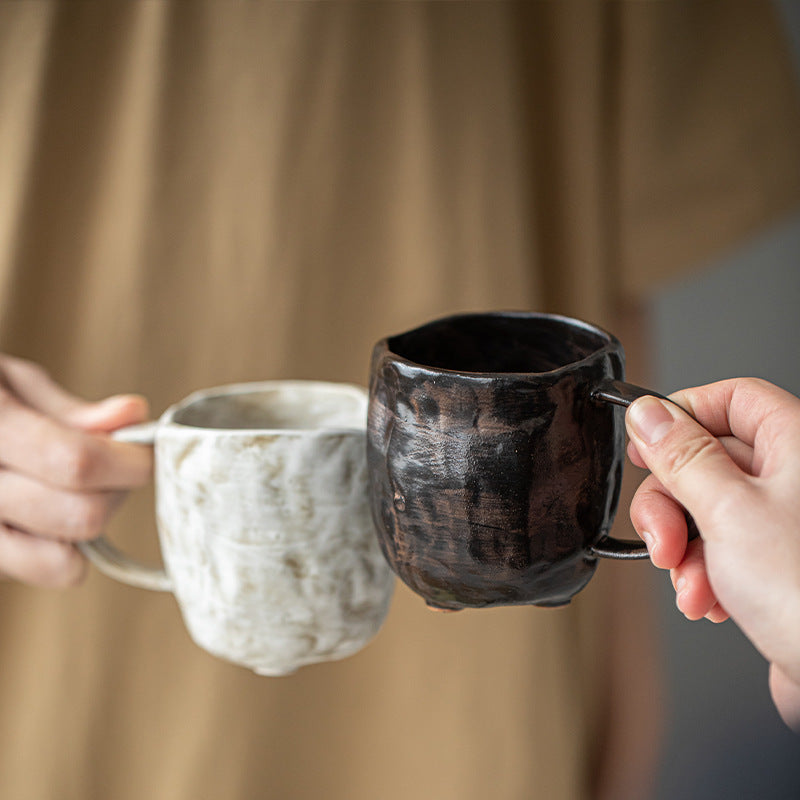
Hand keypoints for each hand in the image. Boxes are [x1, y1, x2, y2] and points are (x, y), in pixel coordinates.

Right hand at [0, 355, 151, 586]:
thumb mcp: (5, 381)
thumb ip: (69, 410)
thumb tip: (133, 415)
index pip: (77, 462)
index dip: (129, 461)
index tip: (145, 450)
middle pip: (80, 515)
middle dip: (117, 492)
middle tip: (115, 466)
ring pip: (62, 559)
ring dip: (91, 525)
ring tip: (78, 490)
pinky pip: (41, 569)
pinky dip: (63, 550)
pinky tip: (49, 514)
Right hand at [625, 378, 799, 731]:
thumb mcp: (727, 511)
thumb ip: (682, 456)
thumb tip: (649, 415)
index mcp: (795, 445)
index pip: (731, 398)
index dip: (682, 414)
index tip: (645, 442)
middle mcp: (792, 478)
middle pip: (707, 458)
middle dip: (672, 502)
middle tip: (664, 533)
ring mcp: (783, 522)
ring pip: (706, 508)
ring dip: (683, 547)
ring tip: (690, 581)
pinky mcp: (773, 563)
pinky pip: (720, 548)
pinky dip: (702, 572)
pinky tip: (708, 599)